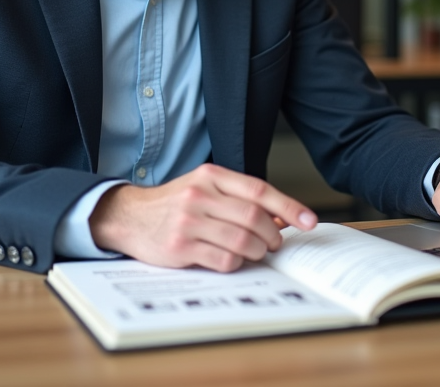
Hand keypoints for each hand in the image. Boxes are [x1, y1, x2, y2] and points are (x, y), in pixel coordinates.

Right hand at [88, 163, 317, 271]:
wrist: (130, 216)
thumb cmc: (175, 204)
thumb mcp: (206, 189)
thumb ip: (240, 198)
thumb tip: (283, 216)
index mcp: (211, 176)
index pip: (259, 190)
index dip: (289, 206)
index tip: (309, 220)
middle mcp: (200, 196)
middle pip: (254, 217)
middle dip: (273, 234)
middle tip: (275, 243)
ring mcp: (188, 221)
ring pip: (242, 241)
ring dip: (258, 251)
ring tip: (257, 252)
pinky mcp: (180, 247)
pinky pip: (223, 260)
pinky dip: (236, 263)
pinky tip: (232, 259)